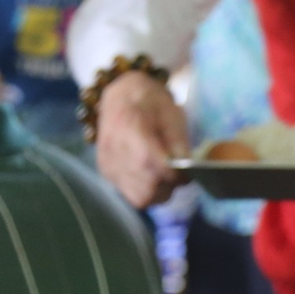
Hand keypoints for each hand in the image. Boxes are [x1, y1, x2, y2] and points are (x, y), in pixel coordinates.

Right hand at [94, 70, 187, 208]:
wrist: (122, 95)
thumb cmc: (151, 102)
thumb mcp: (172, 114)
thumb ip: (179, 143)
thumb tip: (187, 169)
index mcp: (131, 131)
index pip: (157, 169)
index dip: (177, 175)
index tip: (186, 171)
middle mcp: (114, 151)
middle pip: (149, 189)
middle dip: (168, 186)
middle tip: (176, 174)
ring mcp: (108, 164)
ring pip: (141, 198)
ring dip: (158, 192)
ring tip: (163, 174)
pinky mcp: (107, 172)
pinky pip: (131, 195)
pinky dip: (146, 190)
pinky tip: (151, 175)